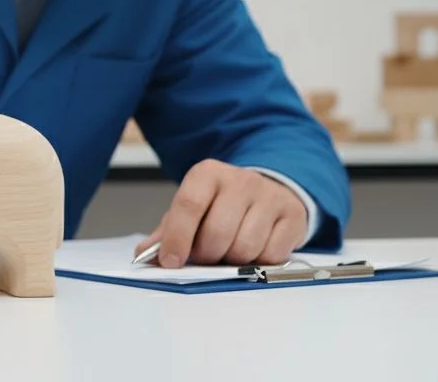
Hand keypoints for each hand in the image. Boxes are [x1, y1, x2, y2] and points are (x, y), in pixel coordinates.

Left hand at [135, 159, 307, 267]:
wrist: (269, 190)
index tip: (170, 261)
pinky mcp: (293, 216)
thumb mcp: (193, 210)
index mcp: (208, 174)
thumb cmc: (223, 205)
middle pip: (217, 233)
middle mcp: (241, 180)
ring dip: (233, 261)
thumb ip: (168, 231)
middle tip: (206, 256)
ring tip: (230, 251)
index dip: (177, 238)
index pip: (188, 205)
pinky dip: (259, 263)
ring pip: (245, 247)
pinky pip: (272, 255)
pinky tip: (254, 251)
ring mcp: (270, 197)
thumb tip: (144, 254)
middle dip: (207, 255)